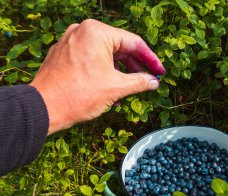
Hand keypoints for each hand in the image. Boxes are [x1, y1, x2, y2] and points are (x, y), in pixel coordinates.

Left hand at [31, 19, 165, 134]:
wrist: (44, 108)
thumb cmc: (78, 94)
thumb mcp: (116, 87)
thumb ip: (139, 82)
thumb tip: (153, 82)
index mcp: (97, 32)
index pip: (133, 43)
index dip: (150, 59)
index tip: (159, 72)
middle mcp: (83, 32)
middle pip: (119, 47)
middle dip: (135, 66)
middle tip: (149, 80)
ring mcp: (71, 42)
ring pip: (105, 54)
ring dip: (120, 71)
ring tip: (131, 88)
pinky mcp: (64, 54)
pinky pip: (91, 59)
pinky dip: (105, 71)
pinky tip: (112, 88)